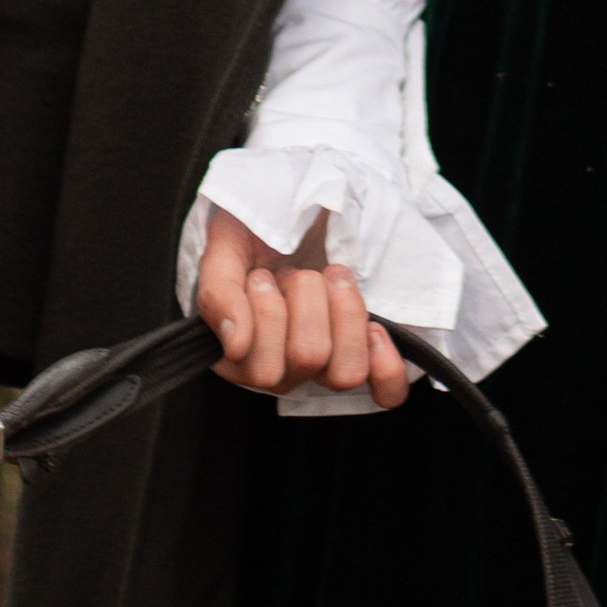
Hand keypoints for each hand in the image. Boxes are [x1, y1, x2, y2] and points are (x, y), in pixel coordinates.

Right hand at [195, 204, 409, 407]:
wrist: (292, 215)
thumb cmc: (254, 236)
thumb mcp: (227, 248)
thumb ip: (220, 293)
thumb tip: (236, 345)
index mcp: (244, 358)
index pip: (263, 369)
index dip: (266, 312)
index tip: (260, 275)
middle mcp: (284, 372)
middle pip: (309, 357)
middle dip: (306, 297)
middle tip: (296, 272)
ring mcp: (325, 369)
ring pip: (345, 372)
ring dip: (343, 313)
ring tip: (330, 279)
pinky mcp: (365, 359)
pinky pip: (386, 391)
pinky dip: (385, 364)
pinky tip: (376, 330)